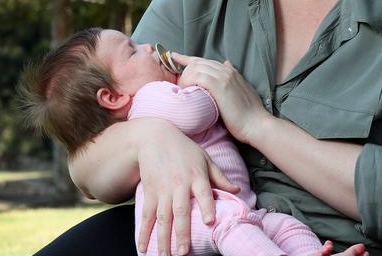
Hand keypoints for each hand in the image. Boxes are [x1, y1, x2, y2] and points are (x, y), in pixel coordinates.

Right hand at [133, 119, 239, 254]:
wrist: (154, 137)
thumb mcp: (204, 158)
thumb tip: (236, 191)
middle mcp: (179, 184)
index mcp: (196, 175)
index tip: (210, 222)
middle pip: (181, 211)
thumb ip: (219, 177)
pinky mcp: (150, 192)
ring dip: (163, 238)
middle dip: (182, 233)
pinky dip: (144, 232)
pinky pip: (147, 215)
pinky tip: (144, 247)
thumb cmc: (184, 149)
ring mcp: (162, 189)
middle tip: (184, 252)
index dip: (207, 207)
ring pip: (163, 217)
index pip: (204, 192)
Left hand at [172, 53, 269, 143]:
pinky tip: (186, 92)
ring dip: (185, 78)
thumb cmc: (249, 114)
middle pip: (198, 62)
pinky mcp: (220, 86)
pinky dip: (189, 82)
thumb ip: (234, 77)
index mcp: (230, 71)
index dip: (187, 58)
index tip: (174, 57)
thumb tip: (227, 63)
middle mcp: (226, 70)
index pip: (204, 60)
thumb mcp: (242, 90)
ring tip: (182, 92)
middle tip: (177, 85)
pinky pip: (198, 76)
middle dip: (183, 70)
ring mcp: (223, 77)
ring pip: (196, 67)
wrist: (256, 124)